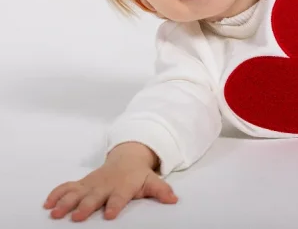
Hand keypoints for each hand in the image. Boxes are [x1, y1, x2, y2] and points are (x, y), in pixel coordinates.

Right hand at [44, 142, 177, 221]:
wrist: (126, 158)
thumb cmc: (138, 175)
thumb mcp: (152, 181)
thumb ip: (161, 190)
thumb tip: (174, 199)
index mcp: (123, 186)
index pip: (119, 197)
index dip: (114, 205)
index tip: (109, 215)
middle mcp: (105, 185)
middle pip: (94, 196)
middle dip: (85, 205)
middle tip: (78, 216)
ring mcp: (91, 184)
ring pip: (76, 192)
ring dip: (66, 202)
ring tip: (56, 213)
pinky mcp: (82, 183)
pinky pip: (66, 187)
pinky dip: (56, 193)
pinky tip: (47, 203)